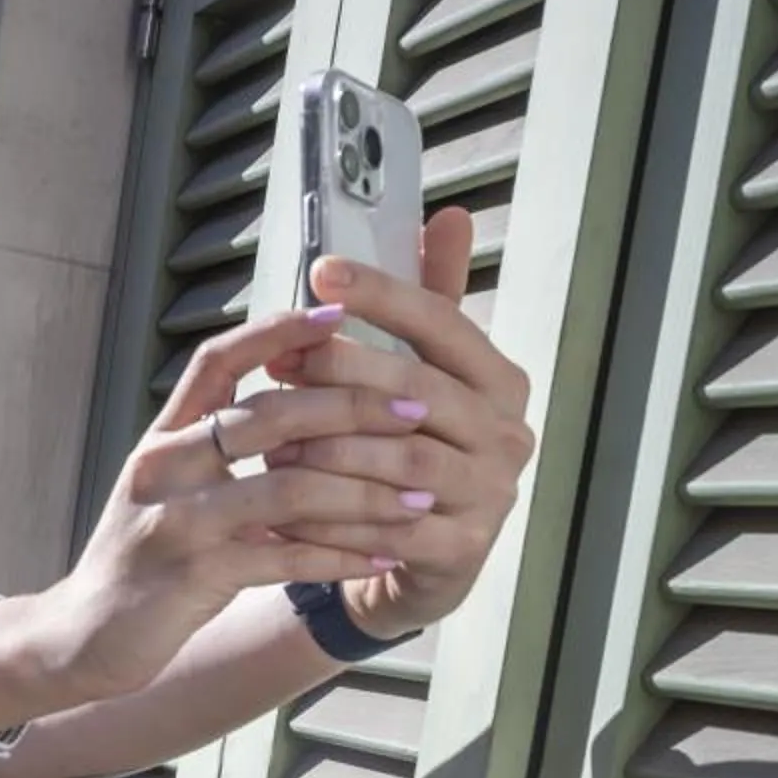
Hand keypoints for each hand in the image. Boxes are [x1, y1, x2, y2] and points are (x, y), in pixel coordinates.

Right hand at [0, 308, 422, 726]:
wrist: (84, 637)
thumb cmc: (143, 560)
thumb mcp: (168, 488)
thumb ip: (217, 446)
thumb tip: (294, 403)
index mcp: (163, 436)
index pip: (220, 361)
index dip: (279, 332)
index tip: (342, 315)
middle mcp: (165, 466)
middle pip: (268, 415)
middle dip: (352, 408)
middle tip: (417, 407)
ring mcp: (177, 521)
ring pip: (288, 488)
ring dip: (364, 492)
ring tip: (420, 497)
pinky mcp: (194, 576)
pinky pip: (285, 558)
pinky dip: (342, 556)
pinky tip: (385, 556)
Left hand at [267, 208, 535, 636]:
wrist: (428, 561)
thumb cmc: (418, 448)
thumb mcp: (429, 373)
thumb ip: (434, 300)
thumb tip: (450, 215)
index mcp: (502, 381)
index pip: (442, 323)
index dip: (381, 294)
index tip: (319, 271)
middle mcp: (508, 434)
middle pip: (417, 391)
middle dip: (340, 374)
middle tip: (278, 364)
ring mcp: (490, 495)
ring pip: (400, 463)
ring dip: (329, 448)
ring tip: (270, 439)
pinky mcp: (461, 550)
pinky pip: (385, 528)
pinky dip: (330, 518)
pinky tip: (281, 506)